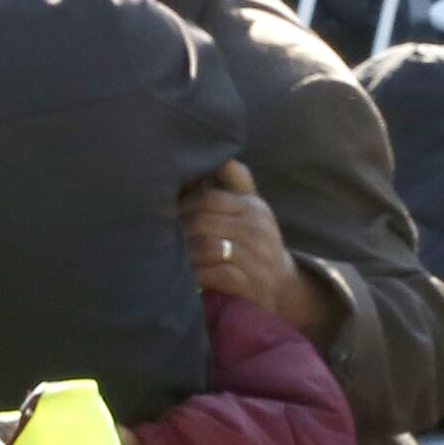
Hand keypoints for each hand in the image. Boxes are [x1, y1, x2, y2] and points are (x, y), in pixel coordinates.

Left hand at [183, 162, 322, 337]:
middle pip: (204, 222)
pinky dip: (197, 274)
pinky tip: (186, 276)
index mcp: (253, 208)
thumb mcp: (253, 210)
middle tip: (159, 236)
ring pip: (207, 246)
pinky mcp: (253, 284)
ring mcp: (257, 258)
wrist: (284, 288)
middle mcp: (258, 230)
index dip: (183, 206)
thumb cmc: (258, 244)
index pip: (209, 198)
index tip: (166, 214)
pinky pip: (217, 274)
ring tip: (169, 255)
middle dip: (179, 230)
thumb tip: (222, 156)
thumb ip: (238, 182)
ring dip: (184, 252)